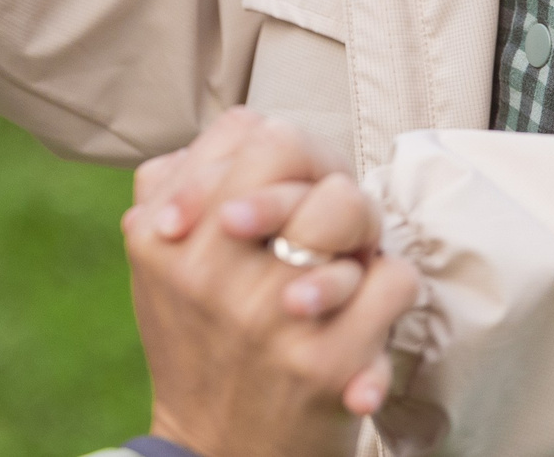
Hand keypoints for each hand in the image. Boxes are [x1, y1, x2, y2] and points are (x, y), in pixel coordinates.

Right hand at [125, 111, 415, 446]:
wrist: (217, 455)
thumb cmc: (199, 346)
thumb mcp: (161, 265)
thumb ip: (185, 188)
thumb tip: (250, 130)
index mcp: (162, 235)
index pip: (245, 130)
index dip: (282, 153)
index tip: (283, 191)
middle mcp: (208, 268)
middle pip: (295, 151)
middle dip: (322, 180)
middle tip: (321, 225)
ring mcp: (267, 313)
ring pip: (347, 205)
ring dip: (356, 238)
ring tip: (338, 274)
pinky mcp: (323, 362)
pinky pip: (391, 278)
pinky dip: (388, 292)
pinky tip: (361, 317)